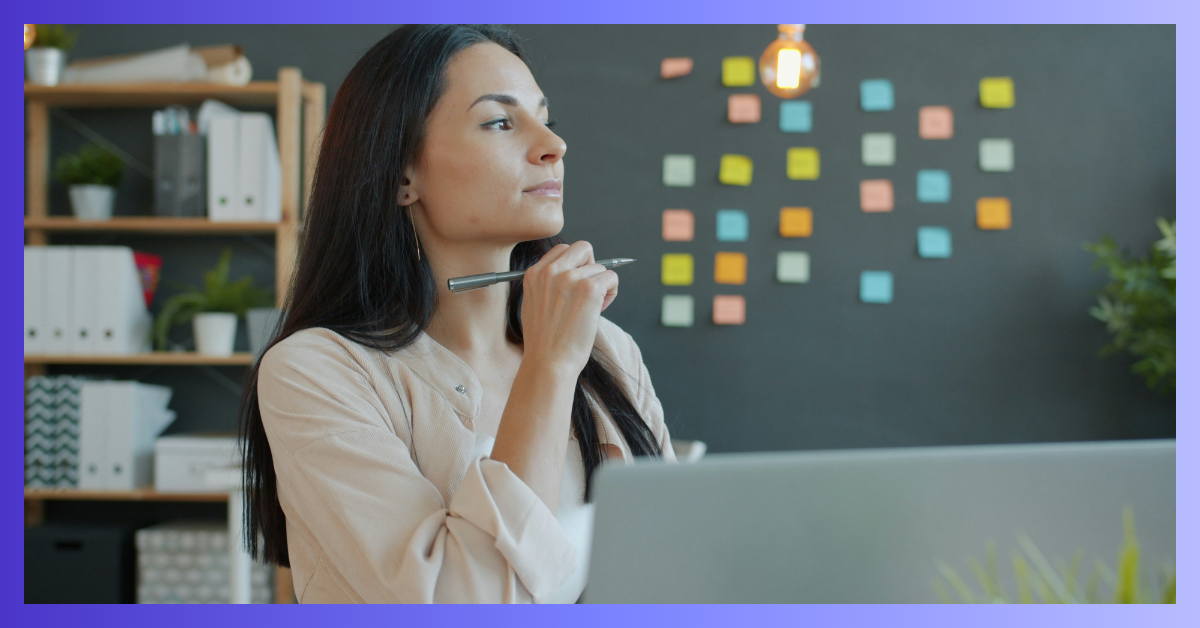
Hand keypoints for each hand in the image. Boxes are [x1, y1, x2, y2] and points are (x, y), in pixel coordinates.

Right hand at [518, 241, 618, 376]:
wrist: (548, 362)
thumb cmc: (544, 342)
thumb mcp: (533, 304)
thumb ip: (548, 284)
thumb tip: (572, 273)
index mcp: (534, 274)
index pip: (562, 250)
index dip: (575, 265)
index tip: (576, 285)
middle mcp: (551, 271)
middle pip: (583, 248)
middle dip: (591, 266)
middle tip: (588, 290)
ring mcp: (570, 278)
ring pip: (599, 268)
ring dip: (601, 286)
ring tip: (590, 310)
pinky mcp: (589, 289)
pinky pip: (611, 278)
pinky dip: (611, 292)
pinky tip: (599, 310)